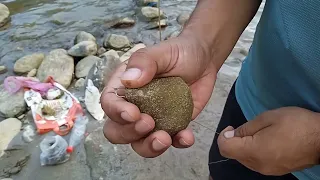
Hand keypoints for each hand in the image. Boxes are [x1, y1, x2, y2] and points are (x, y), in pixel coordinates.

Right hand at [101, 33, 216, 157]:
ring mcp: (153, 119)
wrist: (204, 59)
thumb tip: (129, 80)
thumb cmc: (178, 52)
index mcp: (124, 87)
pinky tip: (187, 137)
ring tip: (165, 138)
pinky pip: (170, 142)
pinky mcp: (172, 126)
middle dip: (129, 133)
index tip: (134, 113)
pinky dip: (177, 143)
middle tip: (149, 123)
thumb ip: (144, 61)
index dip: (117, 112)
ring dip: (149, 146)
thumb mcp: (161, 51)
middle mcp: (134, 106)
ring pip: (140, 143)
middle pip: (118, 131)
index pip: (109, 104)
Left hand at [218, 107, 319, 174]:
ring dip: (244, 147)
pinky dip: (254, 152)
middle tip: (246, 128)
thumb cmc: (295, 124)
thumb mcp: (268, 118)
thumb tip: (230, 135)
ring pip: (244, 160)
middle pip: (234, 155)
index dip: (223, 136)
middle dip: (234, 141)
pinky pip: (256, 162)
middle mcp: (258, 165)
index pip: (225, 148)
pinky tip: (266, 142)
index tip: (232, 128)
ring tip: (258, 134)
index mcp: (254, 151)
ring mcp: (267, 170)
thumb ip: (246, 128)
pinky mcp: (275, 171)